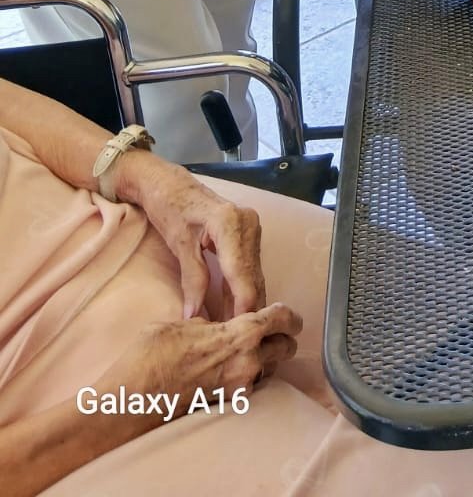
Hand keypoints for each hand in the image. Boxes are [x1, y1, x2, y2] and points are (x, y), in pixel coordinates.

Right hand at [102, 303, 301, 419]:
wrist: (132, 399)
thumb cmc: (152, 356)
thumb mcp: (180, 324)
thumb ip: (205, 322)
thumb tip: (211, 326)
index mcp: (241, 334)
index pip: (281, 319)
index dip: (289, 314)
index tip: (291, 315)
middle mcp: (247, 362)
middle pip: (285, 347)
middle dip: (284, 338)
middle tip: (276, 332)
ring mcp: (238, 386)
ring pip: (270, 368)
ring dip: (267, 358)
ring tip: (252, 349)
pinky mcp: (227, 402)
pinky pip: (251, 384)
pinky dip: (249, 374)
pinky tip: (233, 367)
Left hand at [113, 152, 264, 319]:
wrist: (168, 183)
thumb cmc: (170, 207)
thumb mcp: (179, 245)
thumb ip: (192, 280)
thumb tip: (194, 317)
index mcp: (231, 224)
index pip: (243, 276)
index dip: (242, 308)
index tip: (238, 335)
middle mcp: (248, 224)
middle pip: (252, 277)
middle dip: (246, 310)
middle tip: (236, 341)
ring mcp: (251, 228)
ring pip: (252, 275)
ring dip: (244, 302)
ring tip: (234, 332)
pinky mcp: (248, 234)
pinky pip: (247, 268)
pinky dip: (240, 289)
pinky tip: (234, 311)